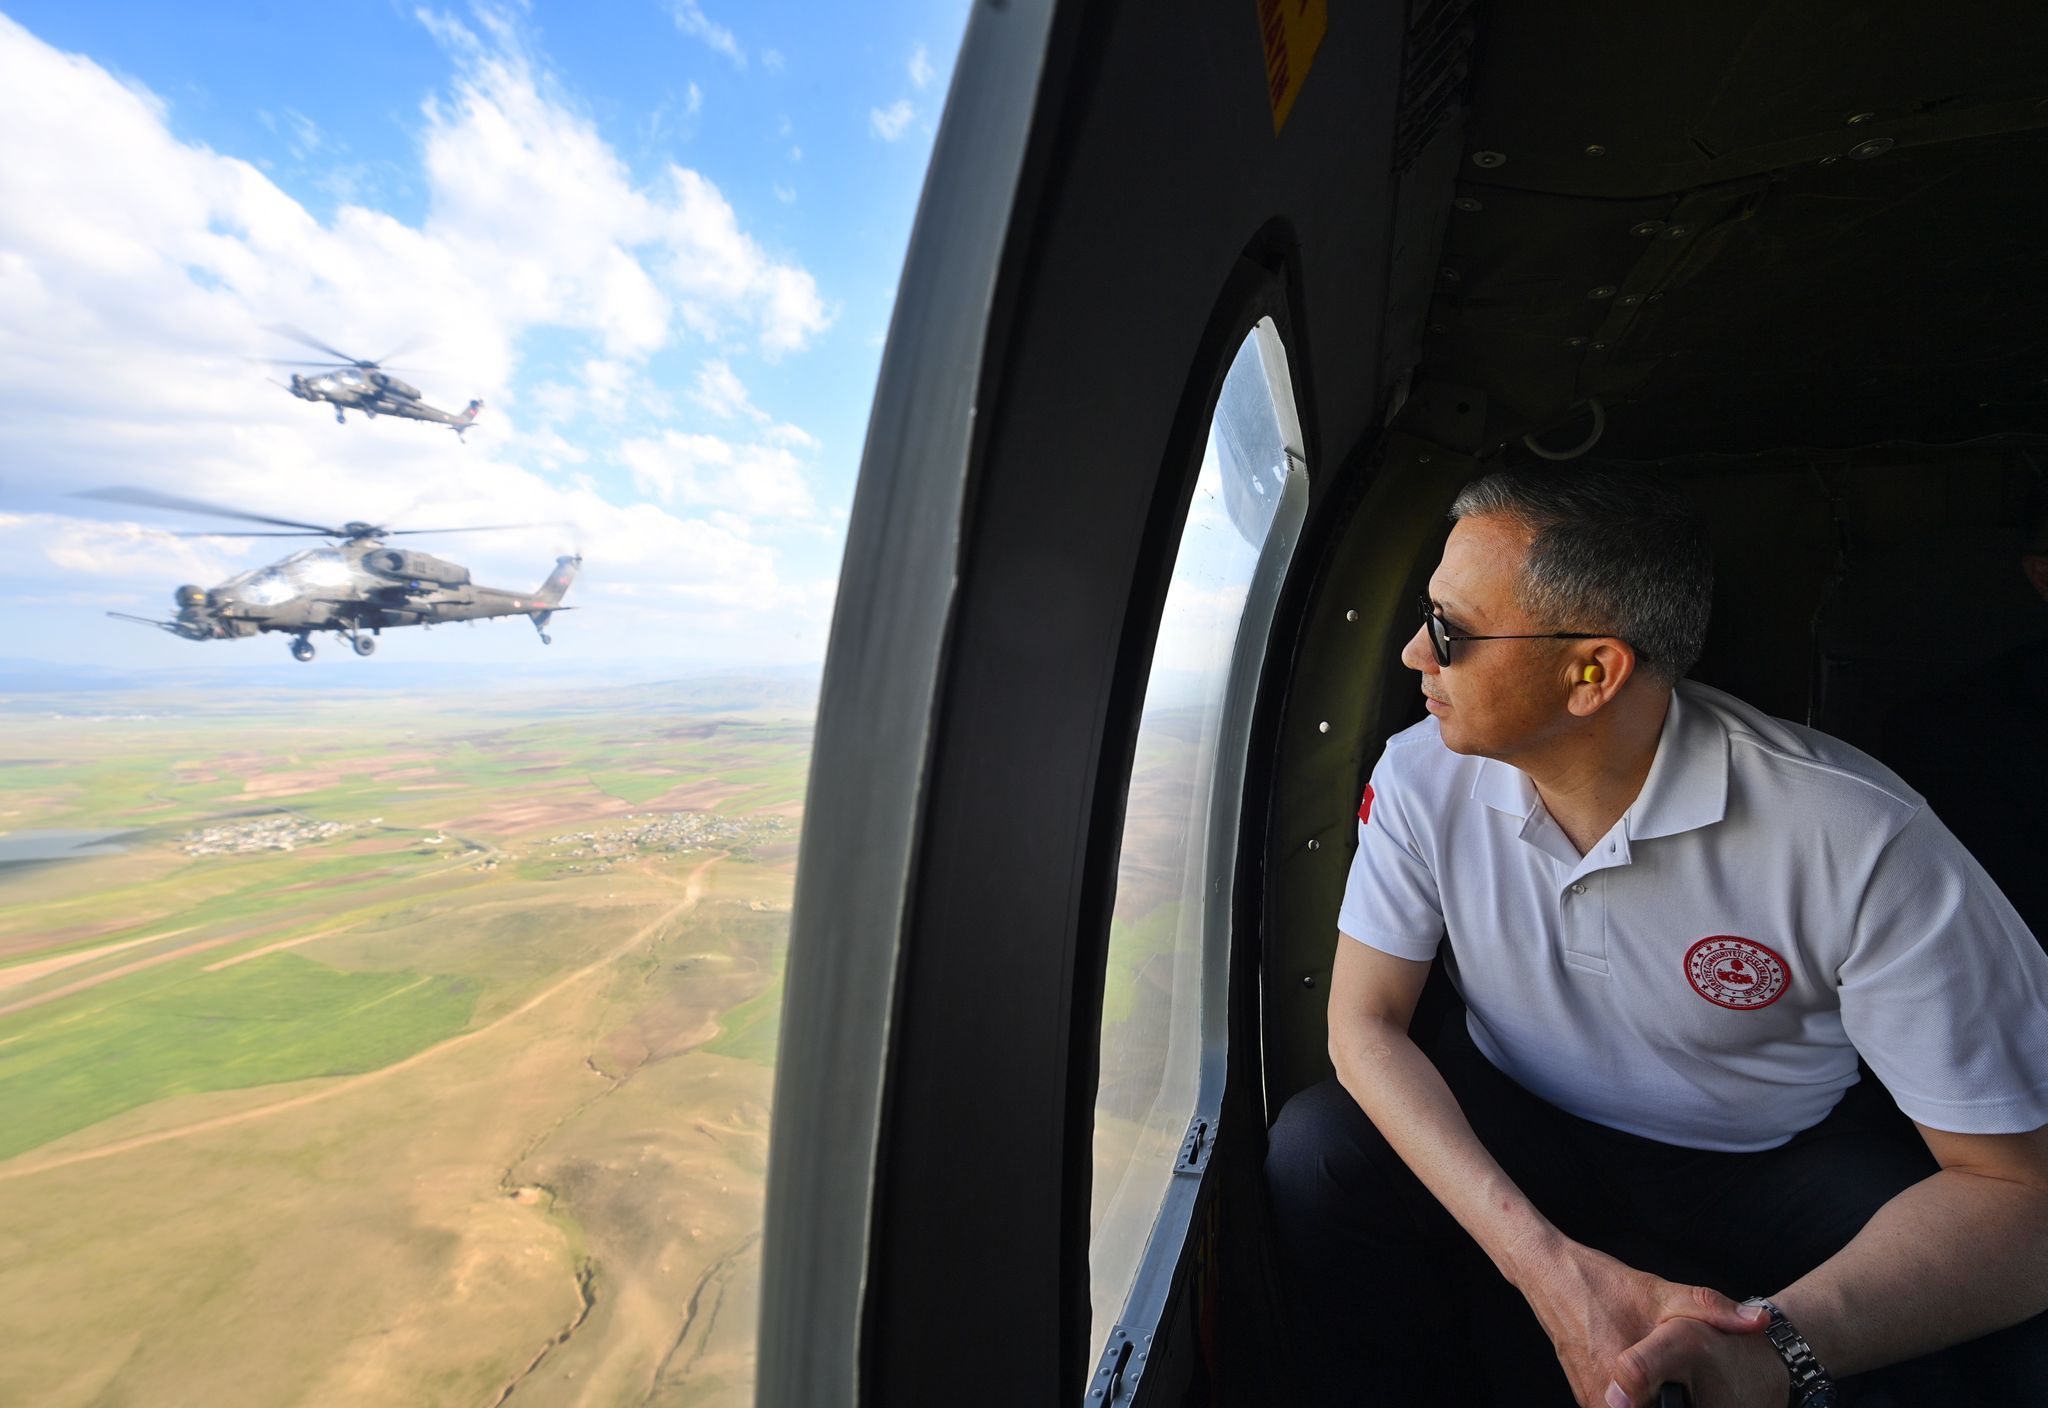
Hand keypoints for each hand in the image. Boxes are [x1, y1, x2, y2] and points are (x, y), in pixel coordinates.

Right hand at [1513, 1238, 1767, 1406]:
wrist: (1549, 1275)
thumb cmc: (1602, 1285)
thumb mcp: (1661, 1293)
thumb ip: (1713, 1310)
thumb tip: (1760, 1321)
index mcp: (1627, 1381)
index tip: (1703, 1402)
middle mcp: (1604, 1398)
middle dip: (1672, 1407)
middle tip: (1690, 1394)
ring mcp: (1590, 1399)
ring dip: (1653, 1406)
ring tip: (1673, 1392)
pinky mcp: (1584, 1394)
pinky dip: (1635, 1403)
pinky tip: (1651, 1386)